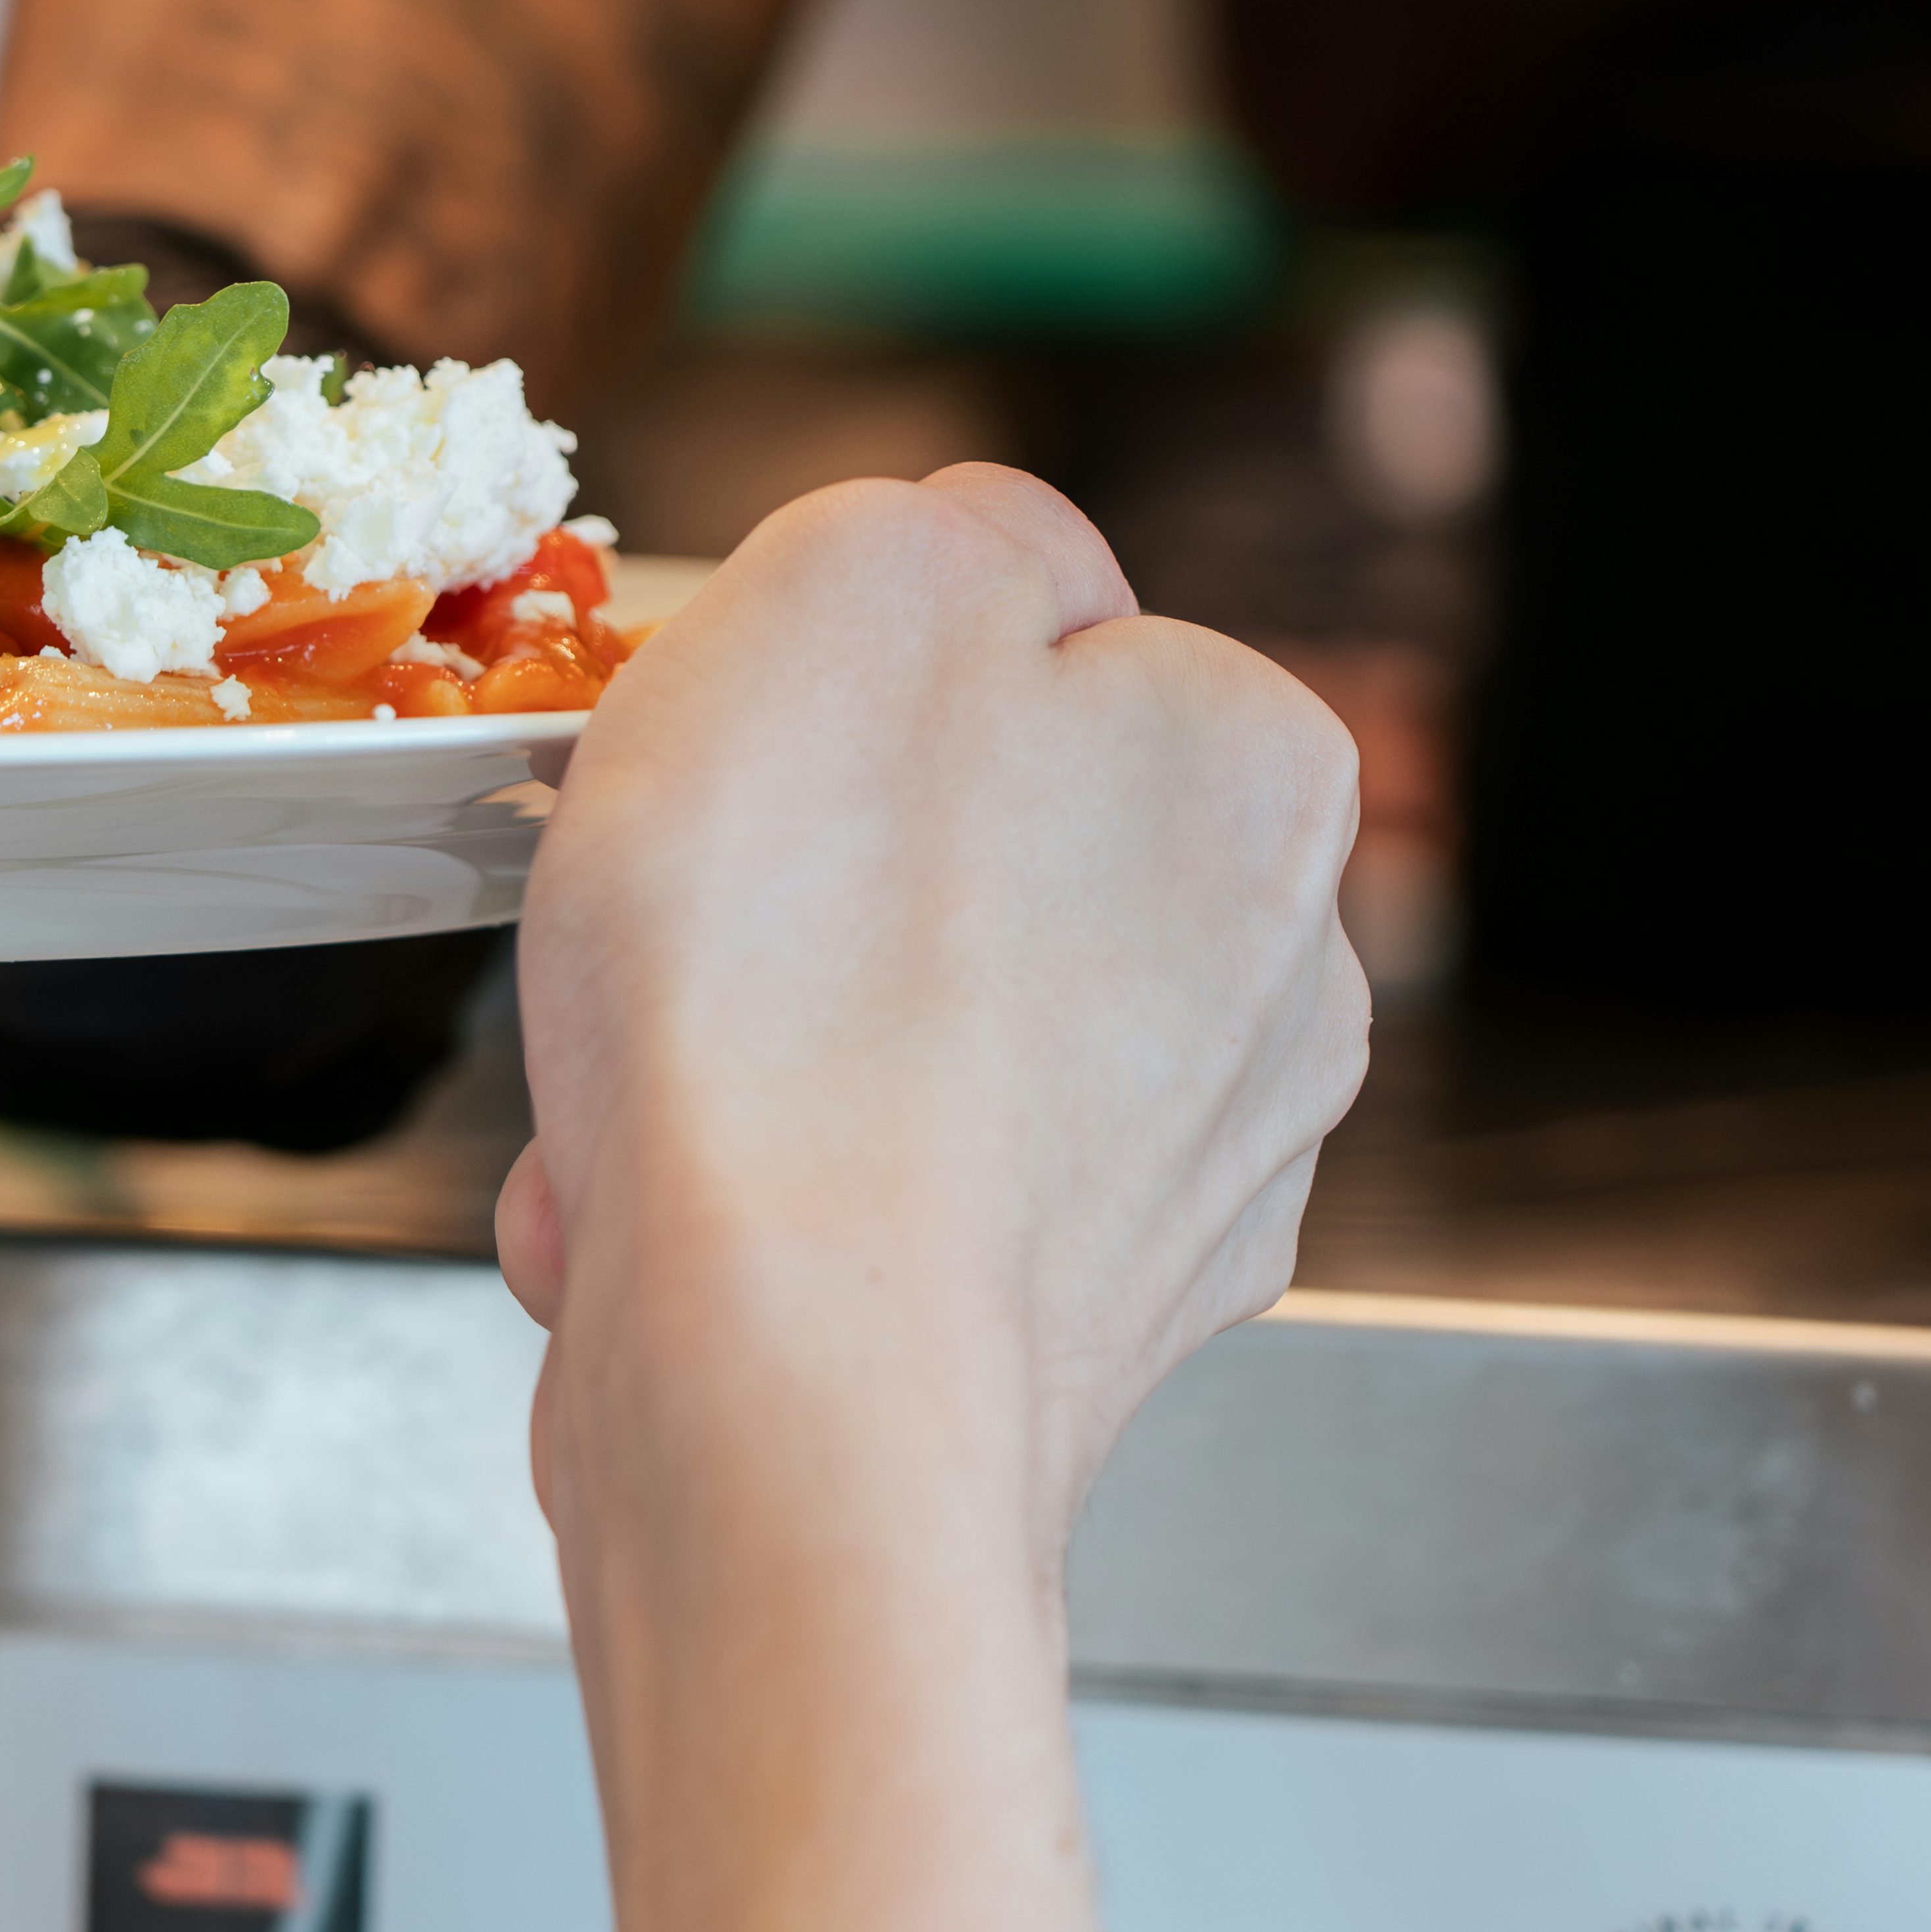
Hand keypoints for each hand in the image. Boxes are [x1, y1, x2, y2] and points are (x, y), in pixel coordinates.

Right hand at [503, 463, 1367, 1555]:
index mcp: (1259, 766)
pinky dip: (758, 1210)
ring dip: (739, 1057)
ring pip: (888, 1041)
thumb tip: (971, 574)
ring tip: (650, 1117)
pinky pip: (868, 1211)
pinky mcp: (1077, 1344)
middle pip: (955, 852)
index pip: (1025, 637)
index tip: (746, 756)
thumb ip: (933, 531)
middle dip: (781, 891)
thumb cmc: (795, 984)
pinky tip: (674, 1233)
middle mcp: (1280, 977)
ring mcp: (1191, 1182)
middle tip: (678, 939)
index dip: (836, 688)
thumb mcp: (845, 583)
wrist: (787, 1401)